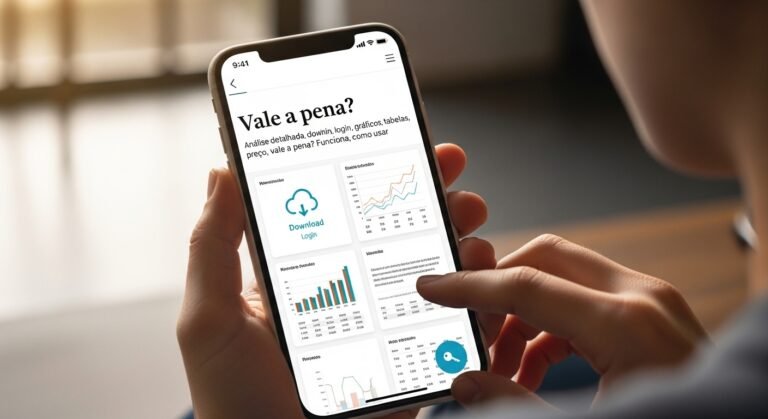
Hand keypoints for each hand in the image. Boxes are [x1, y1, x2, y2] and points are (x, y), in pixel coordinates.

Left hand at [177, 144, 497, 418]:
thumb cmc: (231, 400)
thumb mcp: (209, 319)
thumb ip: (212, 246)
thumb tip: (222, 170)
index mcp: (300, 274)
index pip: (340, 209)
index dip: (371, 172)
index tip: (399, 140)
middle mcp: (346, 292)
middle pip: (394, 231)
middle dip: (428, 194)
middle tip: (449, 170)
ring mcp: (381, 325)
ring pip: (429, 269)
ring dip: (456, 237)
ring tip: (468, 224)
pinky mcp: (407, 360)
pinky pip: (447, 321)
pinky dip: (472, 295)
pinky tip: (478, 276)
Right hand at [416, 234, 707, 409]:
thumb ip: (516, 404)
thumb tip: (466, 382)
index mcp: (627, 325)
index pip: (526, 284)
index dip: (470, 287)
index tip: (434, 286)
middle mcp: (642, 299)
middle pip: (546, 258)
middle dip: (497, 289)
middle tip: (471, 330)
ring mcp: (652, 302)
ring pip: (564, 276)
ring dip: (522, 314)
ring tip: (500, 367)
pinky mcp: (652, 314)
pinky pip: (585, 301)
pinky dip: (550, 326)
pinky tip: (530, 369)